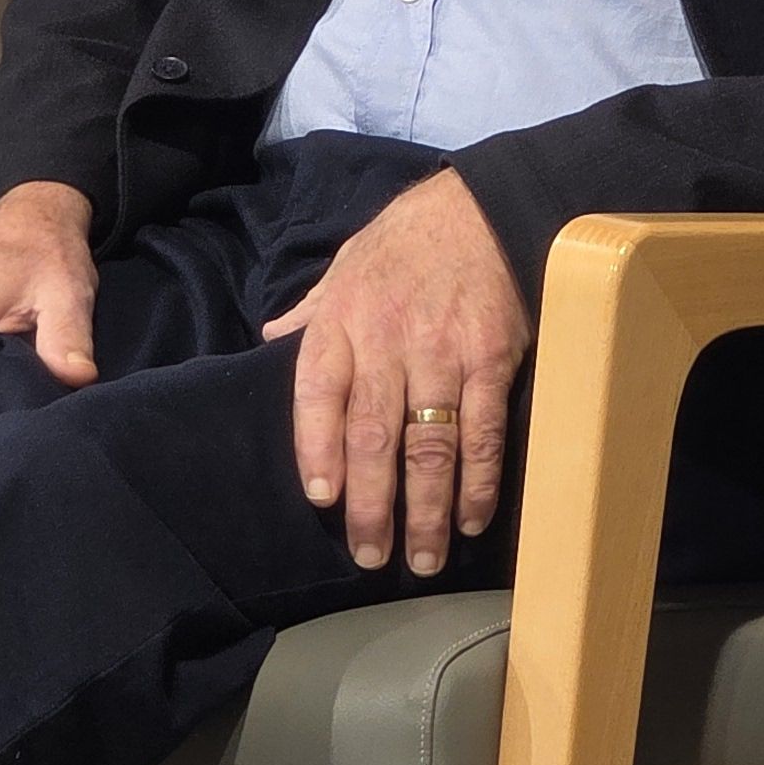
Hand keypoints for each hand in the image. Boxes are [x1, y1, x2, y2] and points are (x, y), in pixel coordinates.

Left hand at [263, 167, 531, 575]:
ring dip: (426, 508)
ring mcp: (442, 353)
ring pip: (428, 444)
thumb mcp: (345, 266)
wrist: (483, 207)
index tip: (323, 499)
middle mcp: (387, 341)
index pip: (318, 395)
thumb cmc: (406, 242)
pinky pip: (483, 430)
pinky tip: (471, 517)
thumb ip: (311, 312)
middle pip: (372, 435)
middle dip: (371, 504)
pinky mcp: (492, 358)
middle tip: (370, 555)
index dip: (318, 450)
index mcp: (342, 322)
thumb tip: (271, 338)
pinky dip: (478, 480)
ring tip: (422, 557)